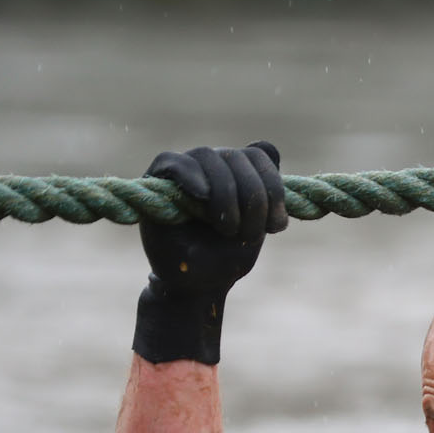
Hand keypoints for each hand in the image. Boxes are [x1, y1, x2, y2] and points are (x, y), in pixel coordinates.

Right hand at [132, 142, 287, 364]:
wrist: (196, 287)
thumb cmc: (225, 258)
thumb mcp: (254, 229)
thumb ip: (264, 195)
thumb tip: (269, 145)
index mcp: (237, 174)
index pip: (259, 157)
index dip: (273, 186)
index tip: (276, 226)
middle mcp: (212, 166)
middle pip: (237, 156)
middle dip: (252, 197)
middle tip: (249, 234)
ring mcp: (185, 170)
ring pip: (209, 157)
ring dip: (225, 193)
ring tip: (227, 228)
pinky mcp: (158, 181)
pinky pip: (174, 163)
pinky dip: (189, 175)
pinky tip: (201, 194)